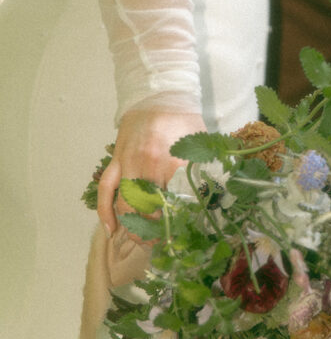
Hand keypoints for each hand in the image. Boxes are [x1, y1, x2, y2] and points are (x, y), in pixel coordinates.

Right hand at [97, 109, 205, 235]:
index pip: (174, 203)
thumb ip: (205, 170)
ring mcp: (128, 162)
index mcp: (173, 161)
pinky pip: (106, 189)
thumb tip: (216, 199)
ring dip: (133, 226)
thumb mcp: (201, 143)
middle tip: (162, 244)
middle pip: (149, 209)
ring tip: (142, 241)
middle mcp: (148, 164)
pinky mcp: (116, 160)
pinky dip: (106, 211)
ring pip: (127, 203)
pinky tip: (111, 229)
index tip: (182, 237)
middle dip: (154, 231)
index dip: (177, 224)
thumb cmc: (184, 120)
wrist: (159, 94)